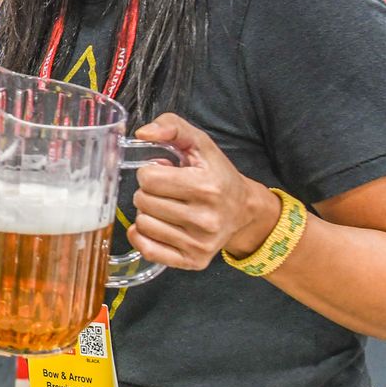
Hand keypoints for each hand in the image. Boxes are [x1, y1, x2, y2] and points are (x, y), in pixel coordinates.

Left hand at [127, 113, 278, 270]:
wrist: (243, 210)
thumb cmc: (216, 175)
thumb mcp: (200, 143)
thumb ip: (171, 126)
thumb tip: (143, 133)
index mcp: (207, 186)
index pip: (148, 178)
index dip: (151, 172)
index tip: (165, 173)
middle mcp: (205, 218)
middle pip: (143, 201)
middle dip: (148, 192)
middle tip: (167, 192)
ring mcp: (200, 243)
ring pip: (142, 224)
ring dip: (147, 213)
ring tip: (167, 207)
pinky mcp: (193, 260)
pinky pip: (147, 249)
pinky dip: (143, 236)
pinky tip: (157, 226)